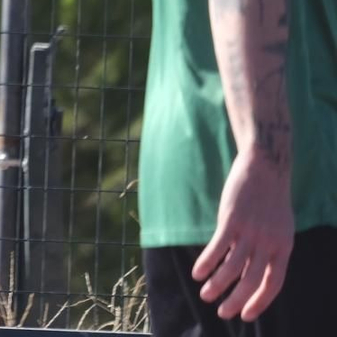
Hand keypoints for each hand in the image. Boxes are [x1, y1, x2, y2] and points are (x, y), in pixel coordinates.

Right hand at [192, 148, 293, 321]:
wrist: (266, 168)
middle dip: (235, 300)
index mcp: (283, 247)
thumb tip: (254, 270)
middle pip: (251, 281)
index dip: (260, 302)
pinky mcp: (231, 220)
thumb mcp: (280, 227)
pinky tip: (197, 272)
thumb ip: (270, 248)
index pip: (273, 284)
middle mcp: (268, 244)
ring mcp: (250, 232)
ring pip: (232, 268)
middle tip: (222, 312)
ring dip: (217, 284)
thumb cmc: (271, 198)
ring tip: (205, 294)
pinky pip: (217, 248)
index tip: (246, 314)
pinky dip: (206, 263)